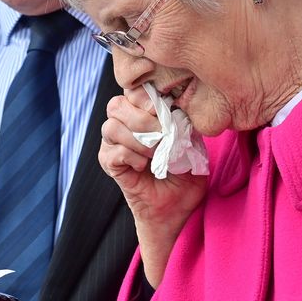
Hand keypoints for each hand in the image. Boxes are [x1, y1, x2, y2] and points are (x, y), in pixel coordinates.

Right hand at [101, 87, 207, 286]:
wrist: (175, 209)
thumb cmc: (184, 175)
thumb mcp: (192, 144)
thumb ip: (186, 123)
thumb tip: (181, 109)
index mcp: (141, 115)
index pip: (133, 90)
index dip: (148, 96)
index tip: (167, 109)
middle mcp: (122, 126)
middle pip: (116, 105)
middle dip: (142, 117)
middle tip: (162, 133)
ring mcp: (112, 146)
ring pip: (111, 127)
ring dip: (138, 139)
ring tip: (155, 153)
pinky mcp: (109, 166)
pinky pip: (113, 153)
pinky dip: (132, 157)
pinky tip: (145, 166)